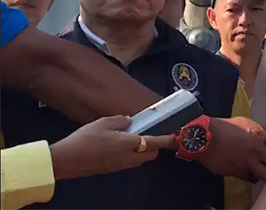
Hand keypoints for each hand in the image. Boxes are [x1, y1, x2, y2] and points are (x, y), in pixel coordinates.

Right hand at [50, 115, 172, 179]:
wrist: (65, 161)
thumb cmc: (84, 139)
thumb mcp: (102, 122)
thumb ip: (120, 120)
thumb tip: (129, 121)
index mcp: (129, 144)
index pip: (154, 142)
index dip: (166, 140)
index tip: (175, 136)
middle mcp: (128, 157)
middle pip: (150, 155)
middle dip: (155, 147)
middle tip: (152, 135)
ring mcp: (120, 166)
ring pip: (139, 160)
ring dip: (142, 152)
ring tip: (135, 139)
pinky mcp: (111, 170)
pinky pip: (128, 163)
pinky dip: (130, 155)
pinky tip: (120, 147)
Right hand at [198, 117, 265, 181]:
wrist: (204, 137)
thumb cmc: (224, 128)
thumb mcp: (247, 123)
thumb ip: (261, 131)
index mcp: (259, 138)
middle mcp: (255, 153)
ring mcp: (245, 165)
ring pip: (263, 175)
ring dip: (265, 173)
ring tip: (264, 168)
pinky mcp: (236, 173)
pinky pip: (249, 177)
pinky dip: (251, 175)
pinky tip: (250, 169)